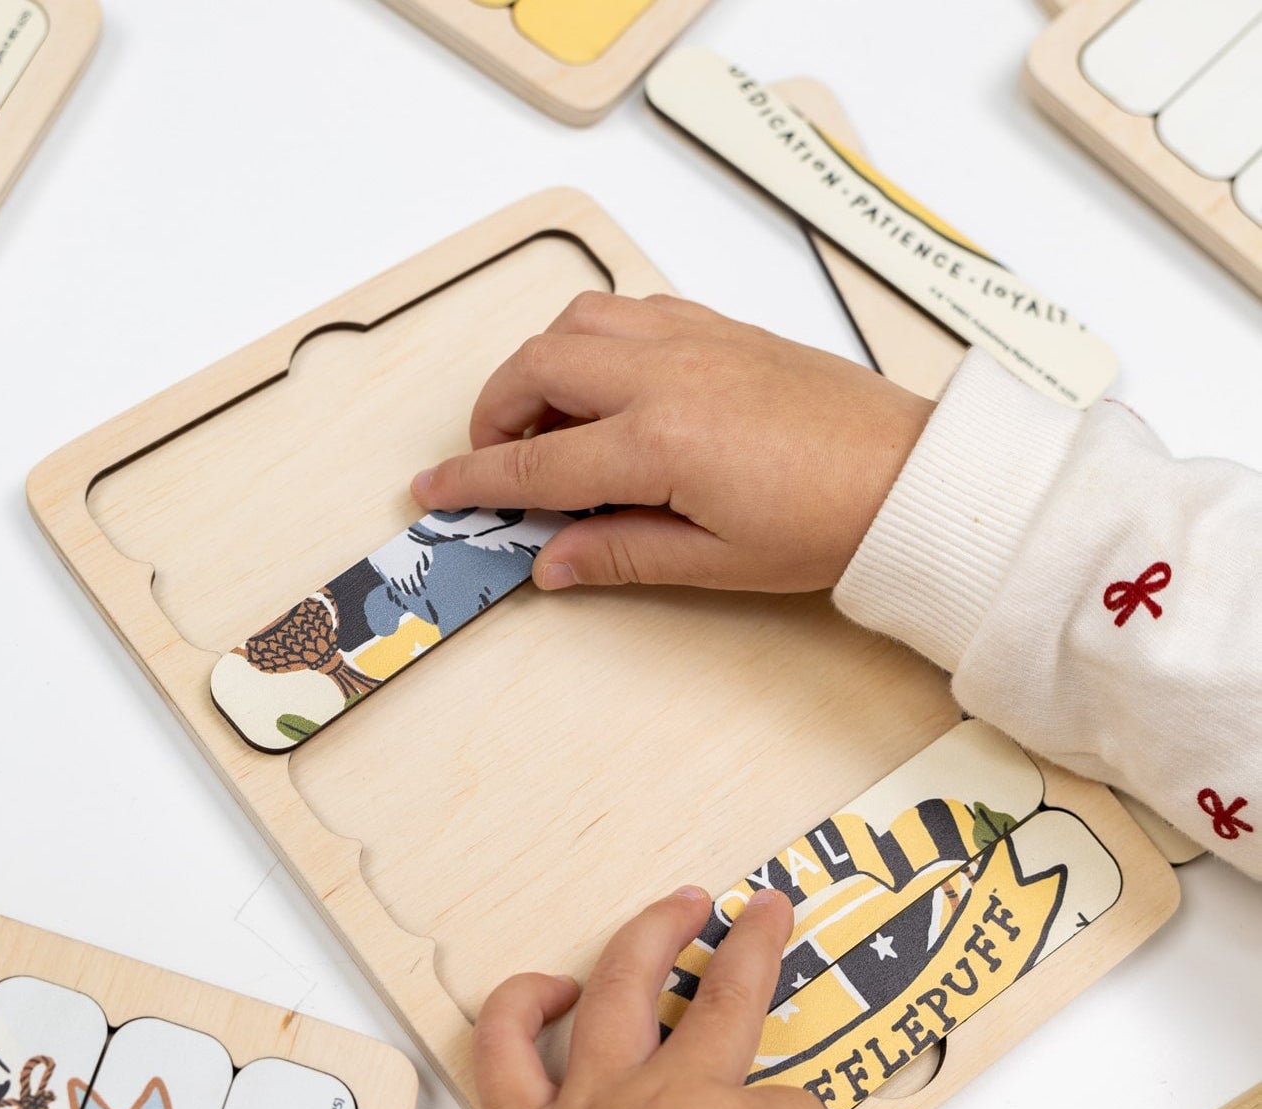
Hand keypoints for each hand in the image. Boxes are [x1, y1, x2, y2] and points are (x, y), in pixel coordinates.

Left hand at [390, 885, 912, 1108]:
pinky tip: (550, 992)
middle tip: (770, 909)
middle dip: (757, 948)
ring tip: (677, 904)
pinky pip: (509, 1043)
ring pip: (621, 988)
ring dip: (652, 935)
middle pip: (726, 1001)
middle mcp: (662, 1103)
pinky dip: (522, 1006)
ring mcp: (587, 1105)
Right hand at [411, 292, 933, 593]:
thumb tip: (550, 563)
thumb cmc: (826, 523)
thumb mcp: (716, 562)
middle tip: (494, 459)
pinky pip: (630, 310)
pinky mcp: (720, 326)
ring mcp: (694, 339)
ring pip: (578, 321)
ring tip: (549, 422)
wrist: (911, 475)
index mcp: (659, 442)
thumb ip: (619, 554)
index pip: (536, 464)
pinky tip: (610, 388)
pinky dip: (594, 340)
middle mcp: (665, 374)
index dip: (473, 479)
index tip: (433, 487)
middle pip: (538, 368)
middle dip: (494, 410)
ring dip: (541, 364)